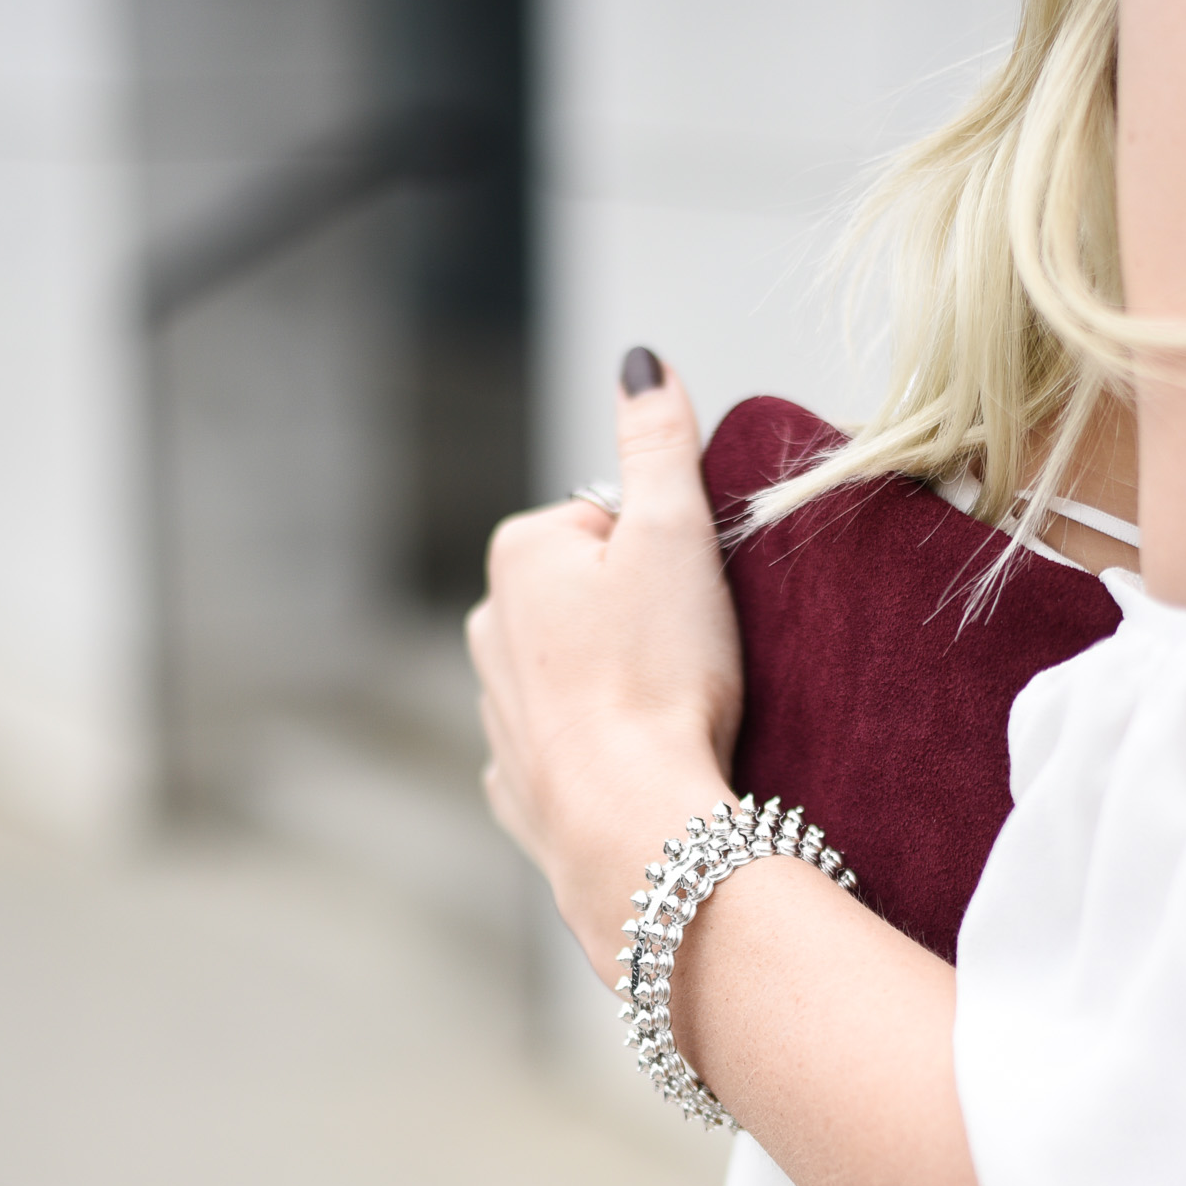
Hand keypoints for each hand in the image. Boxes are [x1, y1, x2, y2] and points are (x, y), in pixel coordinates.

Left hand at [468, 351, 739, 963]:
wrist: (634, 825)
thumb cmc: (659, 678)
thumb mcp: (675, 536)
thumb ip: (658, 442)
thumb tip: (641, 361)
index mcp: (519, 556)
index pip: (612, 522)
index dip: (671, 556)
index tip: (696, 602)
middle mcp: (489, 627)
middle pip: (591, 597)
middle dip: (643, 620)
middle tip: (695, 661)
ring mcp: (498, 714)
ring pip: (578, 675)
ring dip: (624, 686)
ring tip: (674, 718)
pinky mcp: (521, 790)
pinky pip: (567, 753)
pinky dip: (600, 756)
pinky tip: (638, 768)